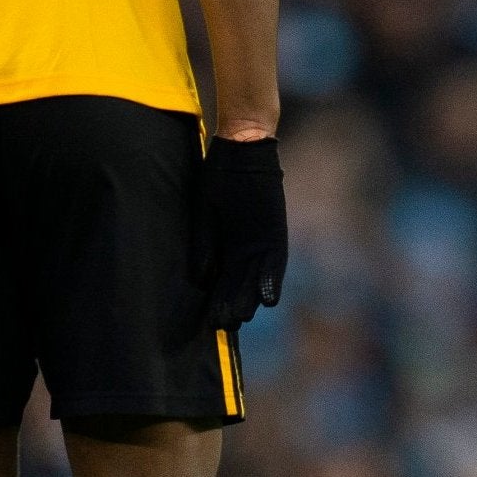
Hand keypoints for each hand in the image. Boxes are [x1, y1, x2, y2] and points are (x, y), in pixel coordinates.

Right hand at [198, 135, 286, 329]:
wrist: (244, 149)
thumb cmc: (219, 176)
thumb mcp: (205, 214)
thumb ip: (205, 246)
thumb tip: (201, 278)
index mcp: (224, 243)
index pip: (220, 280)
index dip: (215, 299)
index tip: (207, 321)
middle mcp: (245, 247)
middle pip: (238, 283)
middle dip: (231, 305)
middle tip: (224, 327)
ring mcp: (261, 241)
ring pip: (256, 278)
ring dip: (250, 299)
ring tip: (242, 320)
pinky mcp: (275, 233)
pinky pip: (275, 262)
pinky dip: (270, 280)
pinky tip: (268, 300)